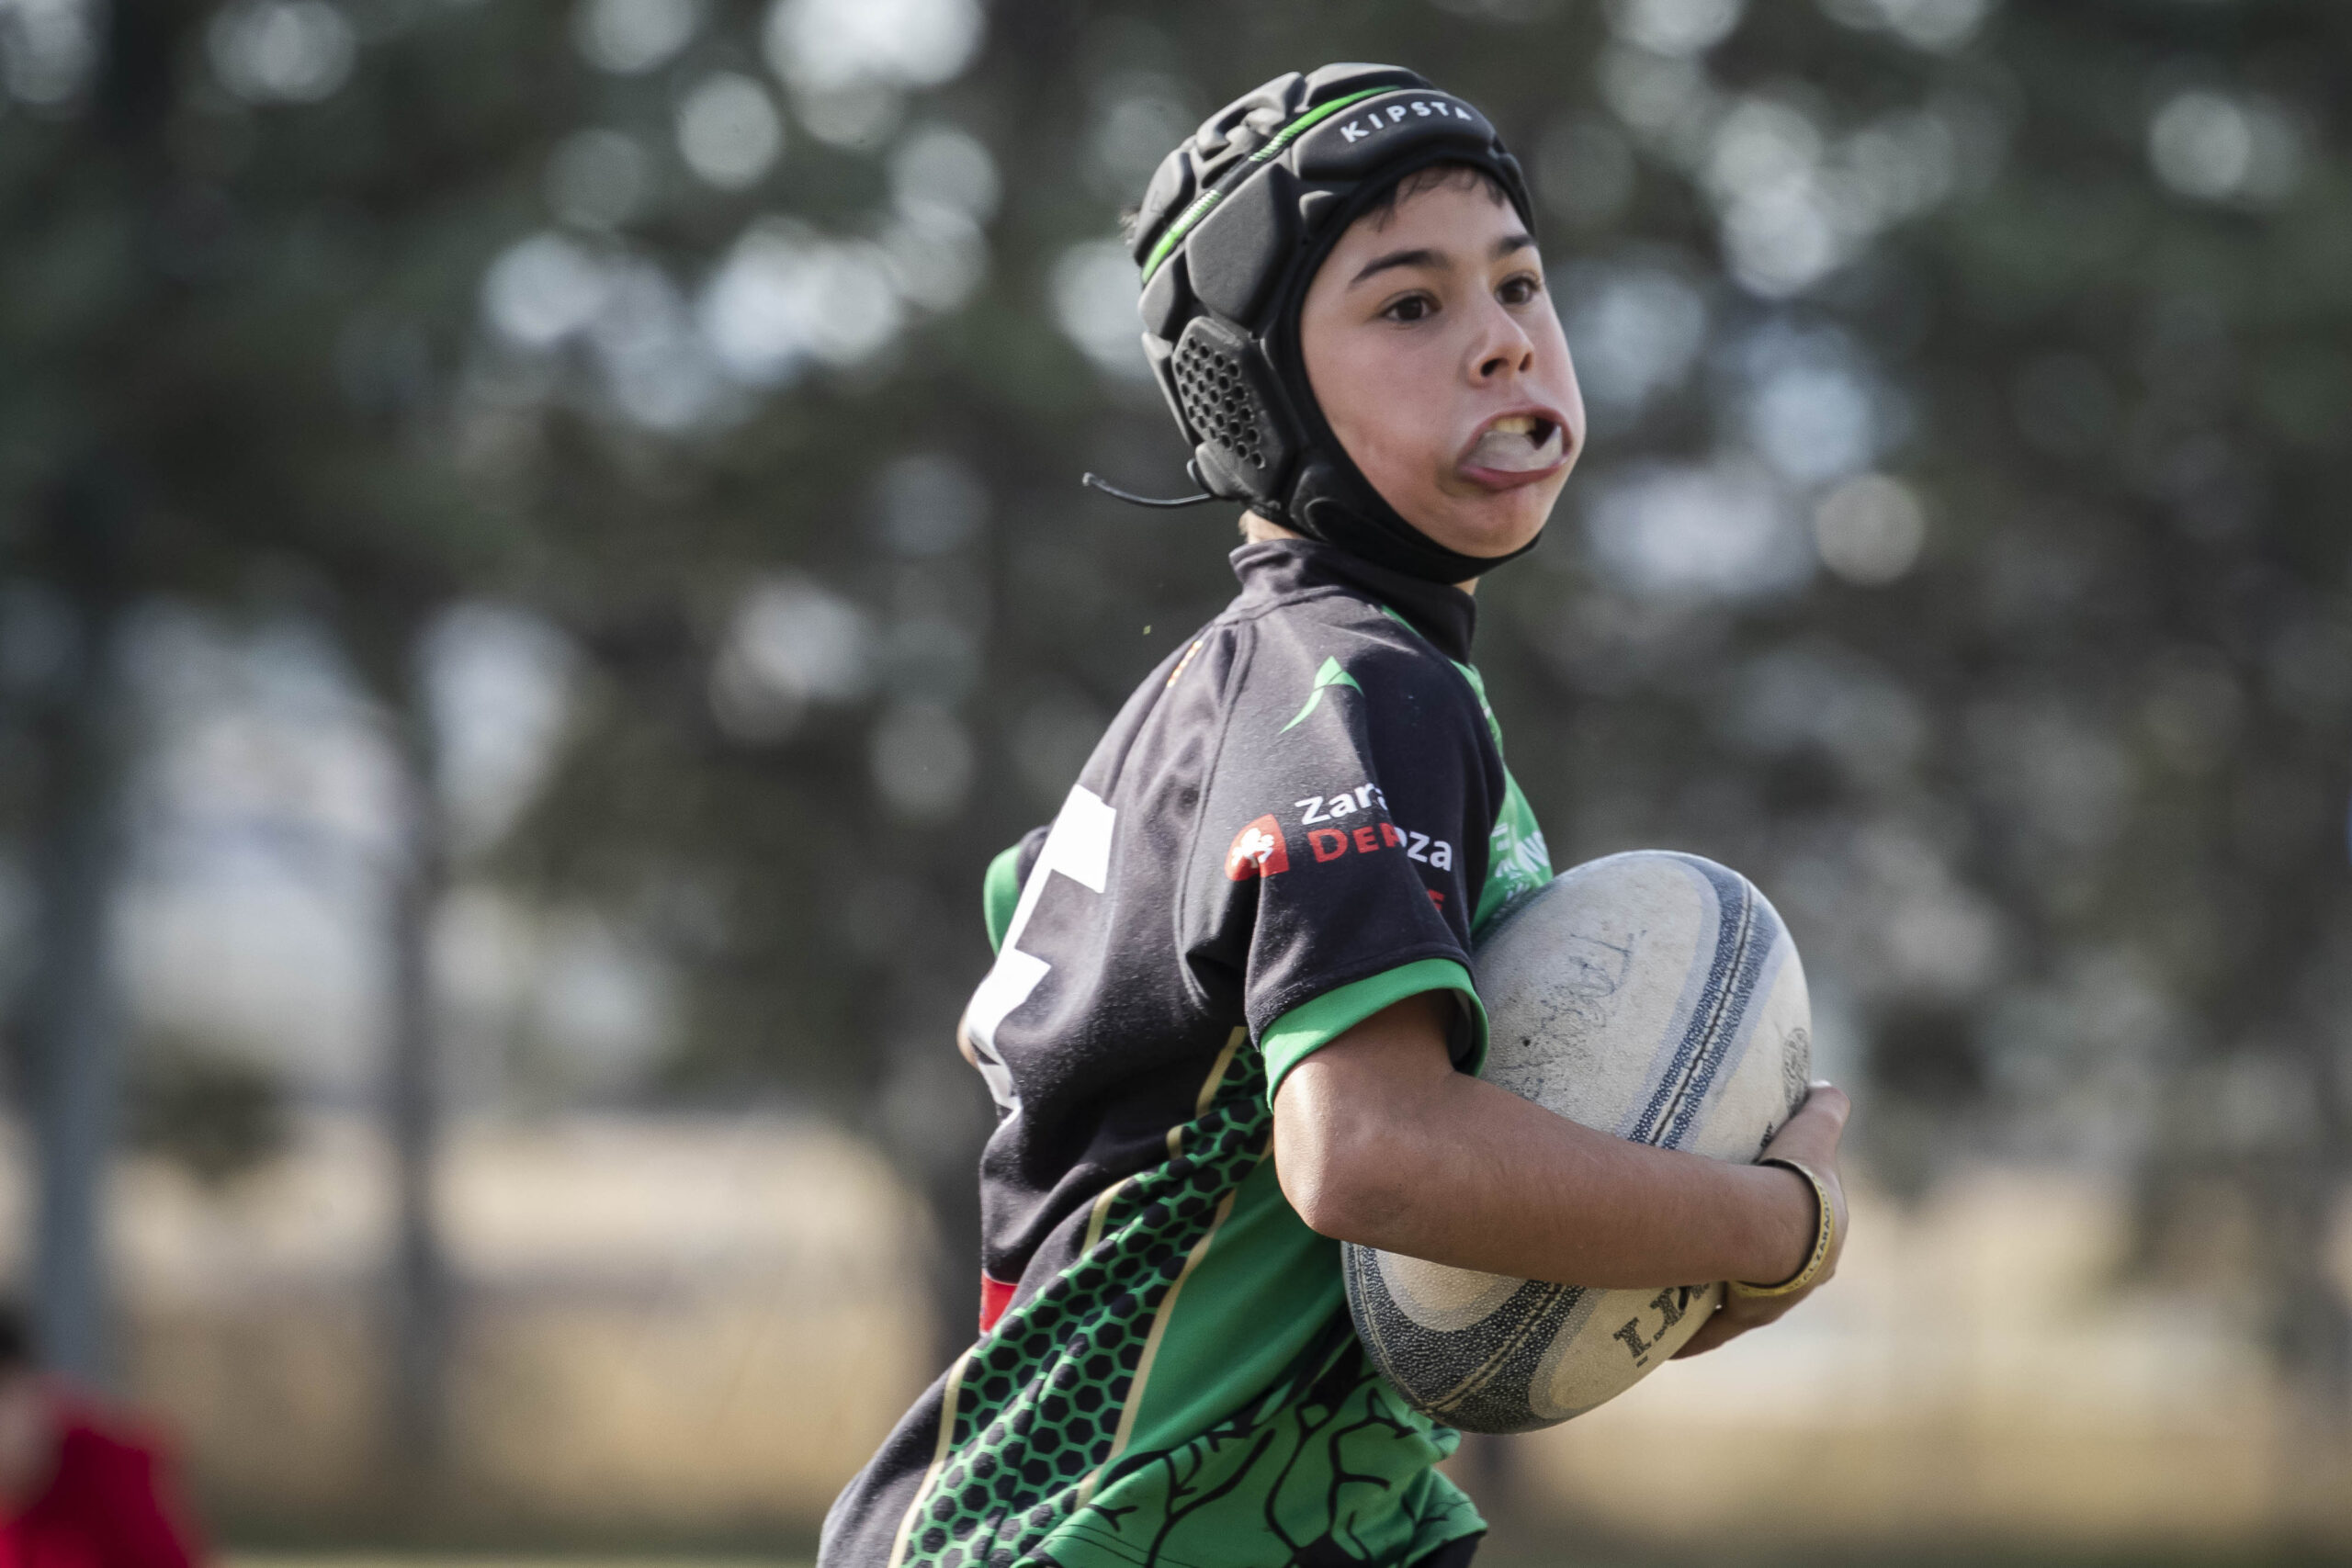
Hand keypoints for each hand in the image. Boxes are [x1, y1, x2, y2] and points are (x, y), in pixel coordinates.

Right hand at [1672, 1081, 1850, 1358]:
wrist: (1775, 1228)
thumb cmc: (1794, 1179)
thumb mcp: (1814, 1133)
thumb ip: (1825, 1109)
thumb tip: (1827, 1086)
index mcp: (1826, 1243)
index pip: (1810, 1235)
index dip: (1788, 1223)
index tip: (1761, 1212)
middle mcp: (1804, 1281)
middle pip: (1776, 1273)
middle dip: (1754, 1265)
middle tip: (1718, 1245)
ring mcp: (1771, 1303)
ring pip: (1741, 1302)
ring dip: (1718, 1294)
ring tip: (1683, 1281)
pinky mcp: (1735, 1318)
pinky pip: (1707, 1330)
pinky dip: (1688, 1332)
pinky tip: (1667, 1336)